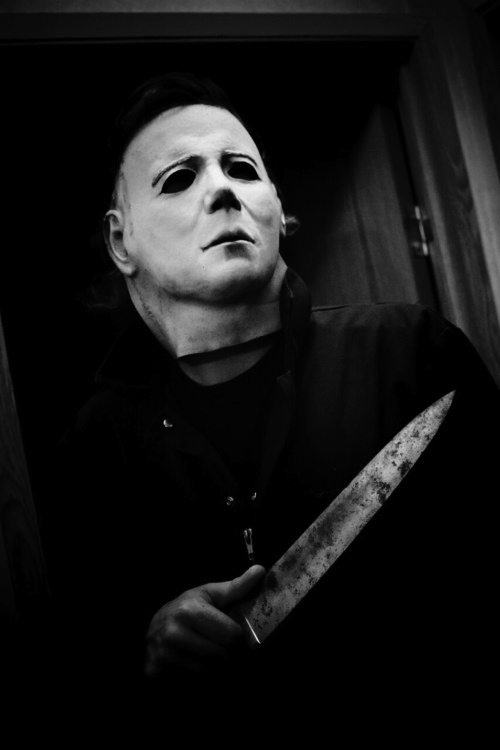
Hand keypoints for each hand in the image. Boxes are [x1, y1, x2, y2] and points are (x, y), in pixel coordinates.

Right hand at [144, 565, 264, 675]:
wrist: (154, 627)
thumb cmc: (188, 609)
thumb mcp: (210, 595)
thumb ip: (237, 586)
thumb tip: (260, 570)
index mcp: (190, 611)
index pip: (232, 635)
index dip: (240, 638)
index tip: (236, 635)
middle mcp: (174, 632)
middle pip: (223, 655)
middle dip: (229, 652)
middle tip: (223, 645)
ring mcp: (164, 654)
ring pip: (211, 670)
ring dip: (216, 665)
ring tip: (209, 651)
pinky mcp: (156, 670)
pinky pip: (196, 679)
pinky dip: (202, 674)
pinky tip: (196, 661)